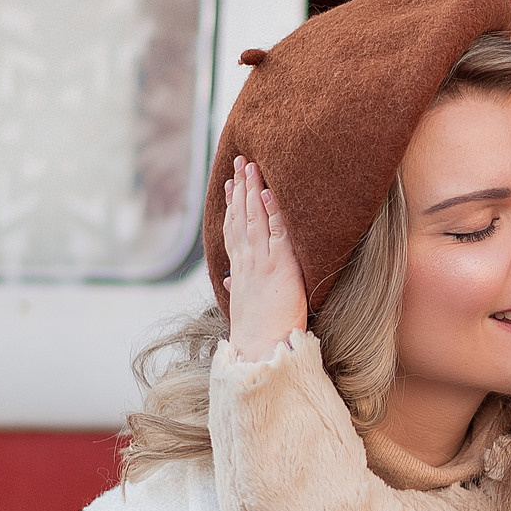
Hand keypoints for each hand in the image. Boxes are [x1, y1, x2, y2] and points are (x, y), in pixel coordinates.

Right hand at [219, 158, 308, 362]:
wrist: (262, 349)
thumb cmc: (258, 333)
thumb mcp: (245, 306)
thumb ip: (237, 288)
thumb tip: (230, 280)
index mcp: (240, 270)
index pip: (233, 230)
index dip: (231, 205)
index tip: (229, 185)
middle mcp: (247, 261)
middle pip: (241, 216)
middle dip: (240, 186)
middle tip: (240, 160)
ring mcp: (262, 262)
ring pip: (254, 218)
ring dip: (253, 189)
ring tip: (251, 165)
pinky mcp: (280, 267)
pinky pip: (277, 232)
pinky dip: (273, 211)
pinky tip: (269, 193)